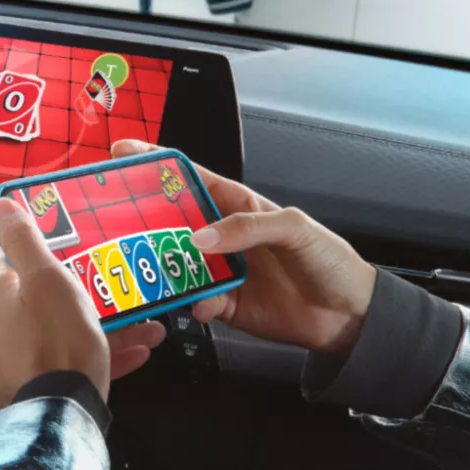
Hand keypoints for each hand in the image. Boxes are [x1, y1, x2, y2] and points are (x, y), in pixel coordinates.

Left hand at [0, 196, 164, 410]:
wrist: (60, 416)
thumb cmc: (58, 340)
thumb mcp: (48, 279)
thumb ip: (25, 240)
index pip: (9, 264)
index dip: (37, 255)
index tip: (68, 253)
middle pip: (35, 305)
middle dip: (79, 299)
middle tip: (115, 297)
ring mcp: (5, 368)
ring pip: (56, 340)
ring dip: (97, 333)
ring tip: (143, 329)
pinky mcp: (24, 397)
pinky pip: (62, 371)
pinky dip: (94, 362)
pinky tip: (134, 356)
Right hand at [110, 140, 375, 354]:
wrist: (350, 315)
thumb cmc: (330, 261)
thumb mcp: (295, 229)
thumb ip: (248, 226)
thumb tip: (202, 236)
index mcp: (239, 206)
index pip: (192, 179)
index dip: (159, 164)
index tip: (125, 154)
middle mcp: (225, 237)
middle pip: (174, 223)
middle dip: (145, 220)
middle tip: (120, 220)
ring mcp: (222, 271)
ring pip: (178, 264)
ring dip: (167, 268)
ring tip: (158, 270)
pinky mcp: (225, 304)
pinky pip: (197, 301)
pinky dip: (194, 303)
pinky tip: (203, 304)